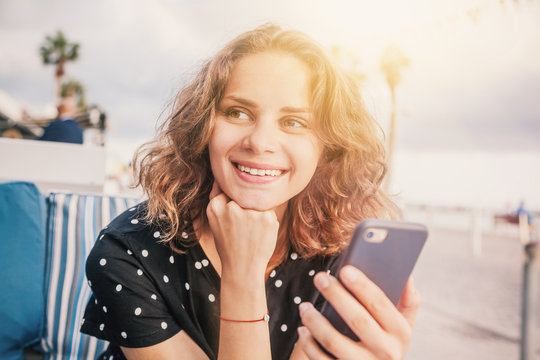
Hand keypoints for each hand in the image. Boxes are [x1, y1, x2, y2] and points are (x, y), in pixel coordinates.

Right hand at [206, 182, 279, 279]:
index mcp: (214, 207)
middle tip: (243, 230)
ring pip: (257, 203)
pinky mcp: (266, 216)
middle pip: (244, 196)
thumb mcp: (216, 221)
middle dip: (246, 210)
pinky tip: (260, 235)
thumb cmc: (229, 244)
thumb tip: (221, 179)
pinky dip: (267, 222)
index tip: (233, 221)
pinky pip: (269, 211)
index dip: (234, 206)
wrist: (242, 268)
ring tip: (251, 234)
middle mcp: (231, 207)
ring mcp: (249, 212)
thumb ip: (218, 198)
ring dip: (257, 215)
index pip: (228, 192)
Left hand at [297, 266, 420, 359]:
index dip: (362, 286)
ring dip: (315, 321)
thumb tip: (407, 275)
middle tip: (319, 278)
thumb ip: (408, 301)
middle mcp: (386, 351)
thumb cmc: (387, 342)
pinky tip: (303, 329)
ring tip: (304, 305)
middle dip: (336, 295)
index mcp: (400, 332)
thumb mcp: (403, 326)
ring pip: (334, 341)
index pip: (380, 304)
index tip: (344, 269)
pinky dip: (309, 344)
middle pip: (357, 319)